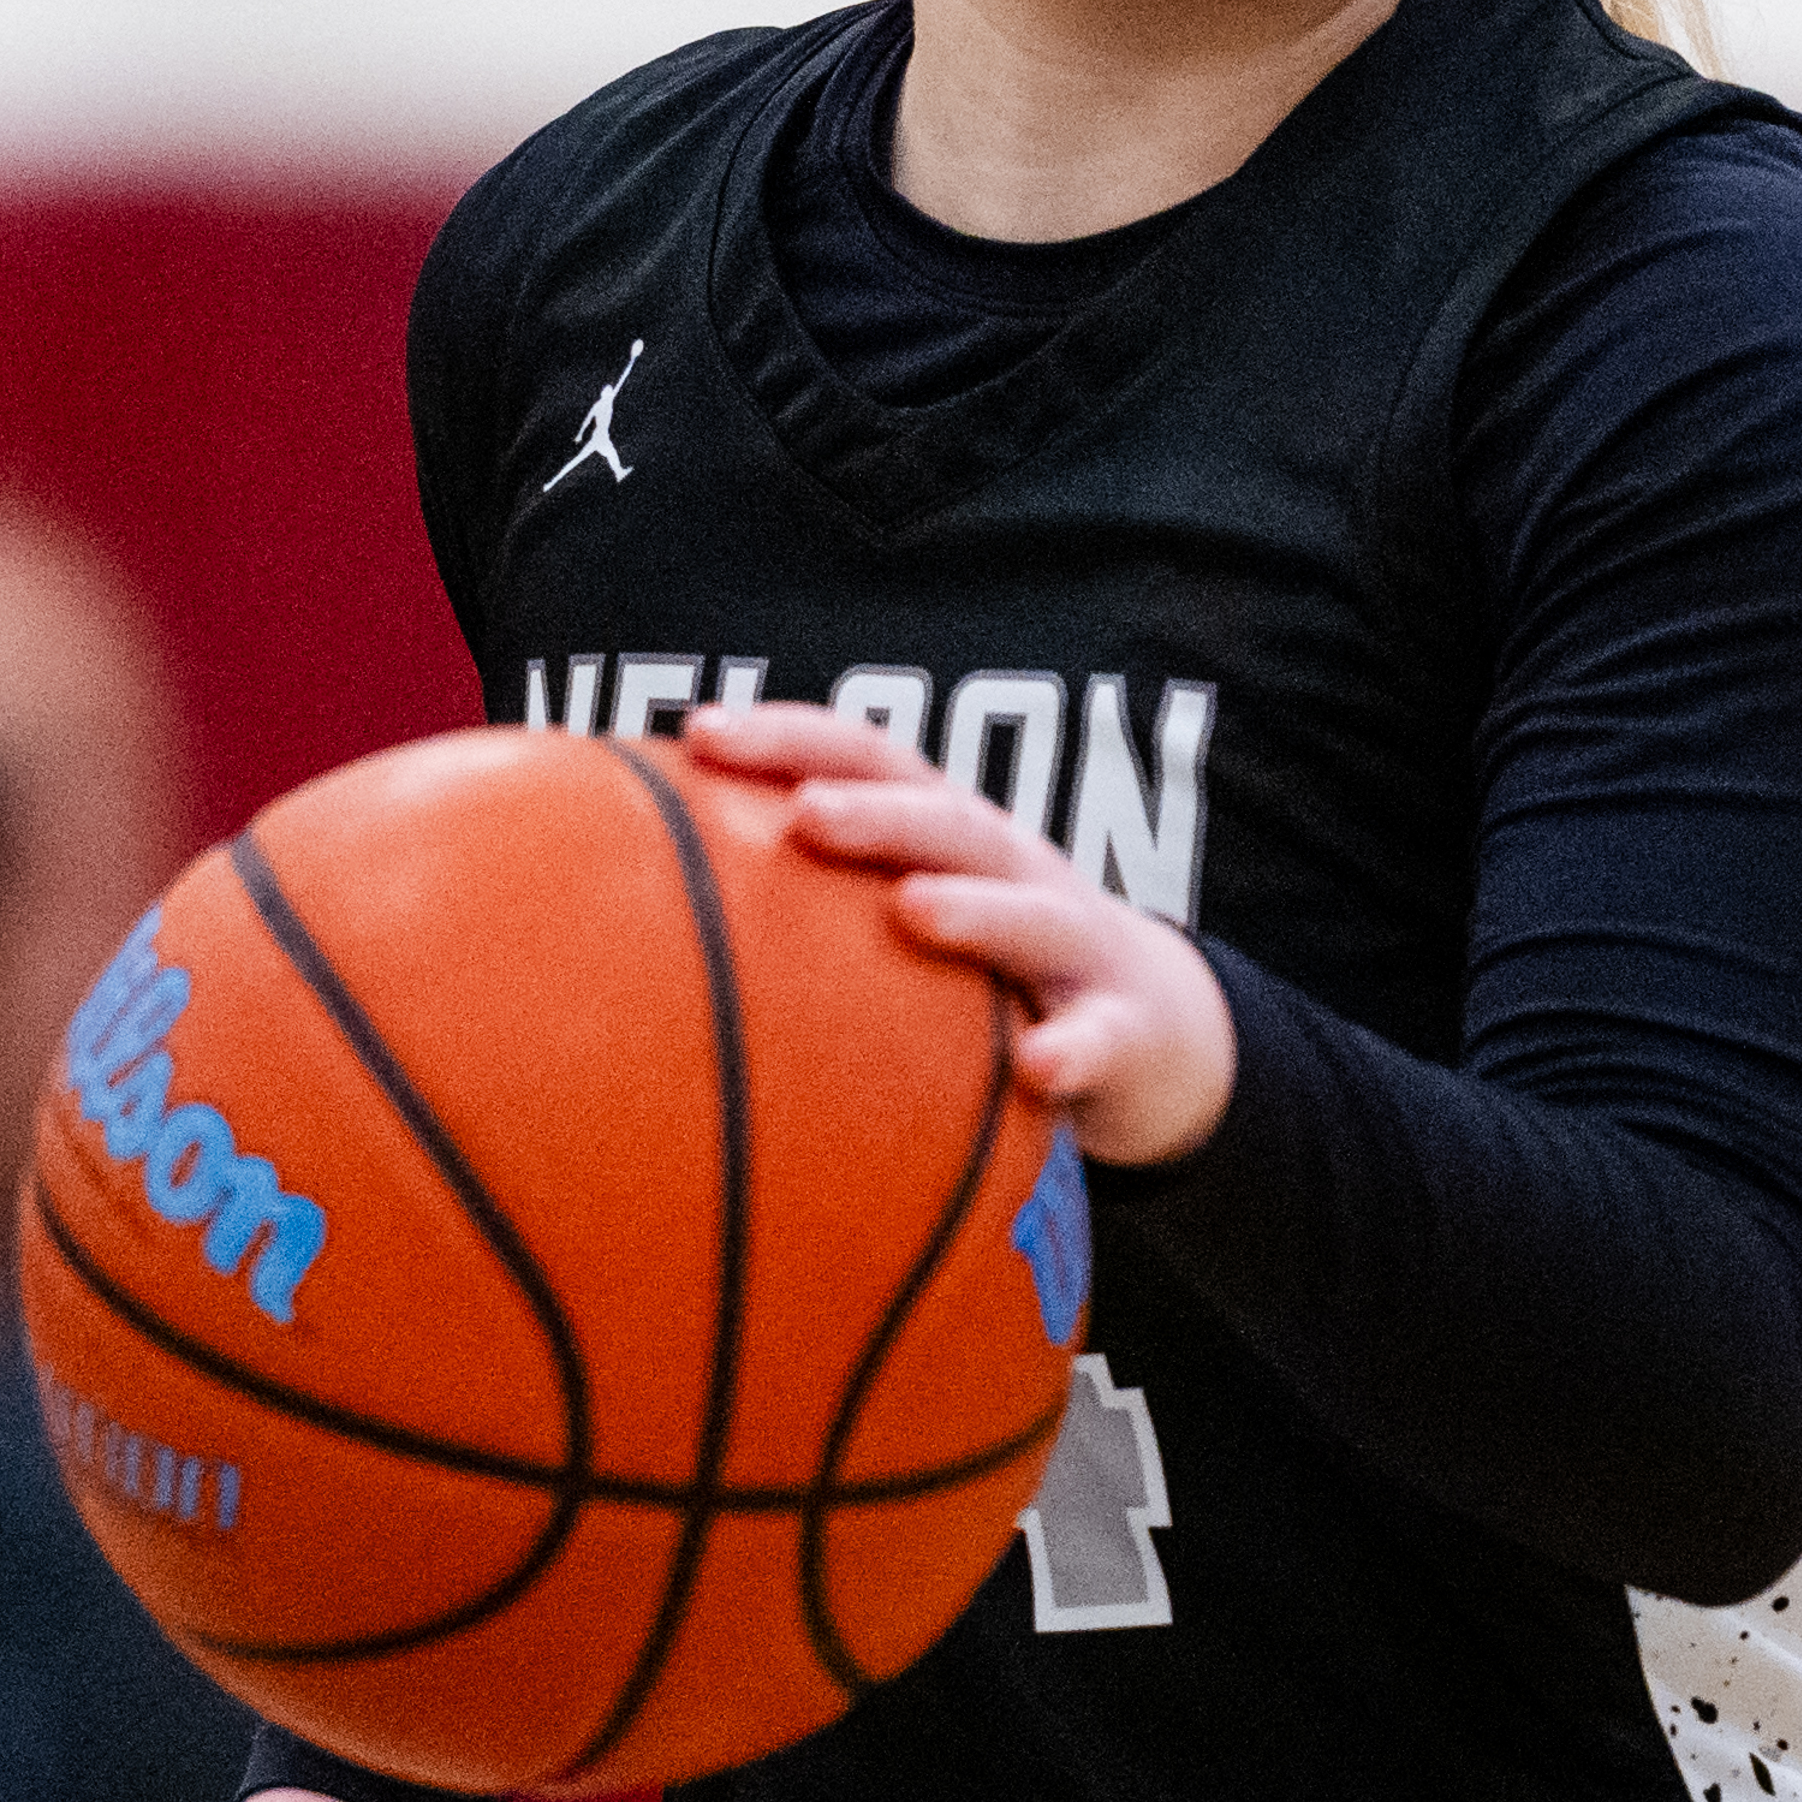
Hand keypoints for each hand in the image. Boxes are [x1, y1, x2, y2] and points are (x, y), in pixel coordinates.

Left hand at [684, 703, 1235, 1168]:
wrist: (1162, 1035)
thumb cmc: (997, 973)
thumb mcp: (912, 926)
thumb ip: (809, 913)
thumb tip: (640, 916)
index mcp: (951, 838)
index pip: (870, 762)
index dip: (792, 737)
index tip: (700, 733)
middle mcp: (1016, 873)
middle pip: (948, 821)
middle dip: (877, 810)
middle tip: (803, 812)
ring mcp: (1077, 949)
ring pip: (1031, 915)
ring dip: (975, 909)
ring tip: (913, 910)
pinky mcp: (1125, 1031)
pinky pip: (1100, 1041)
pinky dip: (1072, 1051)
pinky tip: (1039, 1068)